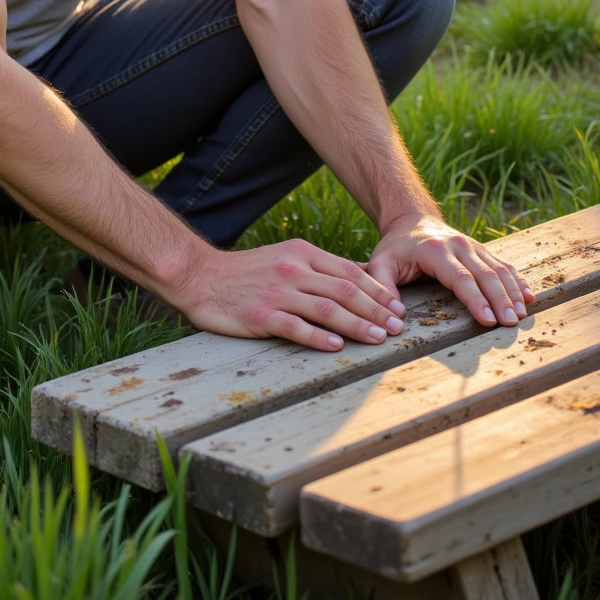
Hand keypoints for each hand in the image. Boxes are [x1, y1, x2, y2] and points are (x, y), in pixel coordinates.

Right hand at [176, 238, 407, 351]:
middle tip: (397, 327)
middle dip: (376, 311)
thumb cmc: (247, 272)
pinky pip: (296, 328)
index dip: (377, 290)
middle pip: (345, 291)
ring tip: (378, 339)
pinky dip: (319, 338)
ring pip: (327, 310)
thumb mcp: (284, 258)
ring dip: (357, 325)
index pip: (349, 272)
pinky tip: (337, 346)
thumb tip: (356, 283)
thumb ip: (316, 269)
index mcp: (301, 253)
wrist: (201, 276)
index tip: (397, 307)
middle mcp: (293, 270)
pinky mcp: (261, 315)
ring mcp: (277, 293)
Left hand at [367, 215, 534, 327]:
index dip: (475, 299)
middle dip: (500, 300)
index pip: (460, 278)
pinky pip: (504, 264)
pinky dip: (517, 281)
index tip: (487, 320)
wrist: (412, 219)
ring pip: (499, 269)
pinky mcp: (482, 249)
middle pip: (485, 275)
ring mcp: (474, 246)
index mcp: (435, 251)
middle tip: (510, 323)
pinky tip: (528, 297)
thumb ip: (382, 285)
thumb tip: (394, 315)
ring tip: (520, 315)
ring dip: (512, 292)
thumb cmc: (396, 247)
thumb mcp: (380, 262)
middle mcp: (459, 245)